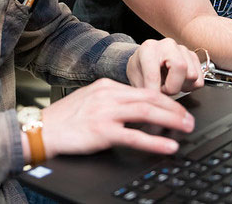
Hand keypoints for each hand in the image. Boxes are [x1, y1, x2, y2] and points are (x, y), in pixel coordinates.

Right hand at [40, 78, 193, 158]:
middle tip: (189, 118)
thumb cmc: (64, 119)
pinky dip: (156, 141)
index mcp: (106, 86)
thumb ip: (111, 101)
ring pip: (147, 112)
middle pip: (150, 98)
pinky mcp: (103, 131)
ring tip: (186, 128)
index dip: (164, 100)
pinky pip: (135, 136)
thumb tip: (135, 110)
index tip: (177, 108)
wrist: (42, 129)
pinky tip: (168, 146)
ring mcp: (106, 112)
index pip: (143, 90)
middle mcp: (108, 95)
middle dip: (174, 108)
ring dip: (171, 120)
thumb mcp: (89, 101)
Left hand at [127, 38, 203, 94]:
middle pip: (181, 67)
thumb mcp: (135, 77)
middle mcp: (167, 46)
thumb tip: (153, 106)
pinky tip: (178, 82)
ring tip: (169, 84)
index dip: (154, 91)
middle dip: (172, 87)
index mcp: (149, 49)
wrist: (147, 59)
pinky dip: (190, 87)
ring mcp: (183, 50)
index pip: (154, 74)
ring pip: (192, 75)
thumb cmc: (142, 67)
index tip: (154, 101)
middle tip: (163, 90)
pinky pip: (199, 80)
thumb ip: (143, 90)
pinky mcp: (194, 58)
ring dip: (181, 87)